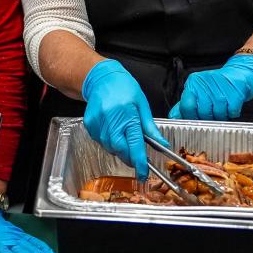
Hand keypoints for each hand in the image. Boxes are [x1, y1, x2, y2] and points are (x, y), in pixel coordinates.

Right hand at [82, 59, 168, 181]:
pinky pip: (101, 141)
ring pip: (109, 147)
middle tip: (137, 158)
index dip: (140, 162)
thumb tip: (162, 145)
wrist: (101, 78)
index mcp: (127, 114)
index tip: (143, 174)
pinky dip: (109, 142)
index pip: (135, 144)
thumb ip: (150, 128)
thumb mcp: (142, 105)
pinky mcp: (89, 124)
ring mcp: (97, 122)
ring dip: (120, 149)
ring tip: (125, 138)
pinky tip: (114, 131)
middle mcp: (110, 119)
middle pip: (120, 149)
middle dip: (130, 158)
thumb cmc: (124, 88)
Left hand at [169, 54, 252, 120]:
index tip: (195, 120)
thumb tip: (173, 117)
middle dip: (208, 118)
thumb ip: (186, 104)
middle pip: (202, 113)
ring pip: (218, 114)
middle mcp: (205, 84)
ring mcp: (220, 88)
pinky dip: (232, 113)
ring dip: (221, 116)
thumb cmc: (217, 85)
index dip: (191, 117)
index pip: (186, 106)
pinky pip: (231, 112)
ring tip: (222, 108)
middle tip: (212, 113)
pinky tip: (231, 106)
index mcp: (193, 84)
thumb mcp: (198, 90)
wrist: (240, 73)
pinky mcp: (235, 93)